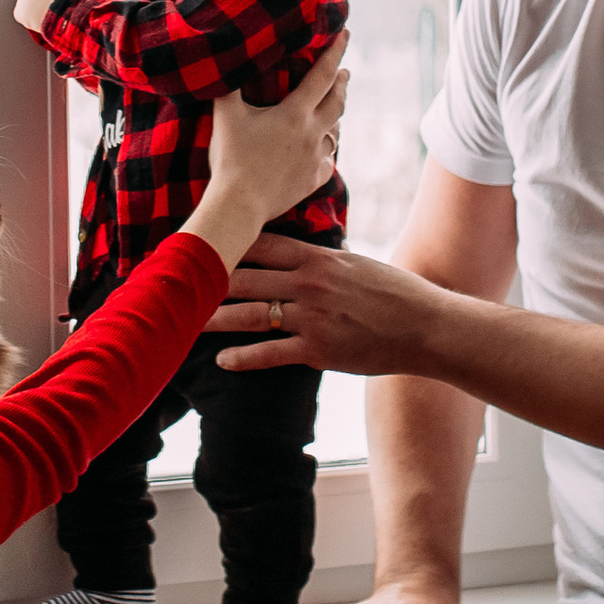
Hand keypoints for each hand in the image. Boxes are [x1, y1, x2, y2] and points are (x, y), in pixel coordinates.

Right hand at [198, 48, 350, 239]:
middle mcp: (312, 134)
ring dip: (335, 119)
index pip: (323, 75)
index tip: (346, 34)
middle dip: (342, 83)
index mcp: (294, 113)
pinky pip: (327, 162)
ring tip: (331, 112)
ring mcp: (314, 159)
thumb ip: (227, 86)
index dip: (335, 52)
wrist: (239, 205)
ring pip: (335, 134)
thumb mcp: (225, 116)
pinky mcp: (312, 180)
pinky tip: (321, 152)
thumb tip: (225, 59)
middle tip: (345, 72)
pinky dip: (326, 152)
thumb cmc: (230, 158)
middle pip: (337, 103)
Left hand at [210, 234, 441, 373]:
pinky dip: (244, 358)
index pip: (261, 244)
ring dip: (215, 319)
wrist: (425, 326)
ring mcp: (312, 317)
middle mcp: (310, 283)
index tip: (200, 244)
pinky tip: (223, 360)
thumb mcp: (356, 264)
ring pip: (251, 316)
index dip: (228, 243)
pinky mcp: (318, 349)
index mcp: (318, 258)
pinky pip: (271, 353)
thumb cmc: (394, 293)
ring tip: (188, 322)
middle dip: (209, 280)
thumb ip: (322, 261)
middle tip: (178, 282)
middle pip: (246, 278)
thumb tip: (297, 255)